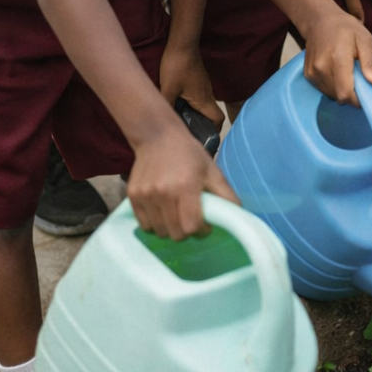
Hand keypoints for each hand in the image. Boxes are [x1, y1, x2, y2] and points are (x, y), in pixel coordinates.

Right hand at [128, 121, 238, 239]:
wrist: (157, 137)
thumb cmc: (189, 154)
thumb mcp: (212, 170)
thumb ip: (226, 194)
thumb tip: (239, 215)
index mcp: (185, 186)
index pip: (192, 226)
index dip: (202, 230)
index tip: (206, 224)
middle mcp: (163, 193)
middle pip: (176, 234)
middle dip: (187, 232)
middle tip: (192, 220)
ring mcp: (145, 196)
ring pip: (159, 232)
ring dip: (171, 229)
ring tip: (177, 215)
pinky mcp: (133, 197)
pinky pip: (144, 225)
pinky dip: (155, 224)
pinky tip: (163, 212)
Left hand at [159, 41, 223, 129]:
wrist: (182, 44)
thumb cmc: (176, 66)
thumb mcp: (168, 89)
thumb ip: (166, 106)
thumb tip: (162, 121)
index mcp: (203, 99)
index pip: (218, 119)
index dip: (214, 131)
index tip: (204, 138)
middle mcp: (207, 93)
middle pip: (211, 114)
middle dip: (203, 125)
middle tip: (190, 132)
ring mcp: (204, 85)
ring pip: (204, 105)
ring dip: (197, 114)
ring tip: (182, 120)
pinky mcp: (198, 79)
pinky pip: (199, 96)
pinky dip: (192, 104)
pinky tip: (179, 103)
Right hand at [304, 3, 371, 104]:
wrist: (320, 20)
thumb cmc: (346, 29)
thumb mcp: (365, 40)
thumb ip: (371, 63)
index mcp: (337, 58)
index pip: (346, 93)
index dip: (359, 100)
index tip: (368, 93)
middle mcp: (321, 68)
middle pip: (340, 97)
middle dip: (354, 94)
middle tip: (360, 77)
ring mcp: (312, 72)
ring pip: (332, 95)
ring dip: (344, 90)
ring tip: (348, 72)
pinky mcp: (308, 75)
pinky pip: (325, 90)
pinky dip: (334, 86)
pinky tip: (338, 72)